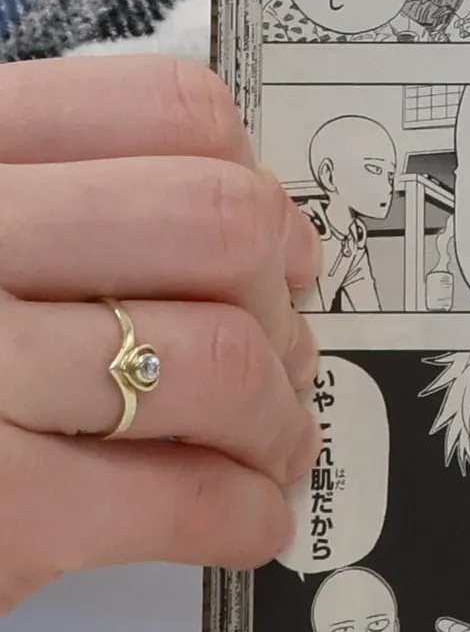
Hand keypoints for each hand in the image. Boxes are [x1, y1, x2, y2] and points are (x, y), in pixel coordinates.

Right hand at [0, 58, 321, 614]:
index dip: (255, 187)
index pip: (168, 110)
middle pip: (217, 224)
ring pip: (218, 358)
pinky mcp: (0, 505)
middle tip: (281, 363)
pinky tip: (241, 521)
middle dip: (277, 307)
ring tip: (267, 450)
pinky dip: (243, 512)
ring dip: (275, 419)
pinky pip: (186, 493)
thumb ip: (67, 211)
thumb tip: (261, 241)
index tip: (275, 251)